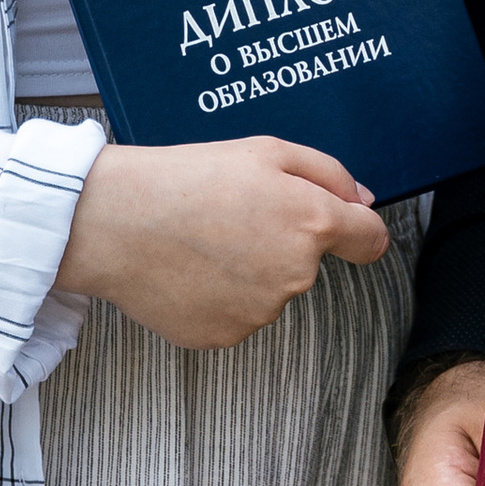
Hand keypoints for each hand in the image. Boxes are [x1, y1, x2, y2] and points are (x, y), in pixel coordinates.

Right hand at [55, 136, 386, 348]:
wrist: (115, 222)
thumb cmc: (187, 178)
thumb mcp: (265, 150)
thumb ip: (329, 174)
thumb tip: (364, 202)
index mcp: (313, 223)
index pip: (370, 240)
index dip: (358, 228)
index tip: (343, 226)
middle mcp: (296, 275)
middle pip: (309, 263)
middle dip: (283, 241)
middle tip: (233, 214)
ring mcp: (261, 312)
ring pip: (271, 290)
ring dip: (250, 270)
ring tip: (203, 240)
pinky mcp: (226, 335)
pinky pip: (237, 314)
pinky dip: (220, 296)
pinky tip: (190, 269)